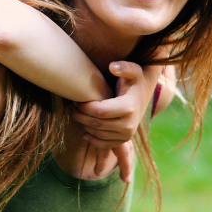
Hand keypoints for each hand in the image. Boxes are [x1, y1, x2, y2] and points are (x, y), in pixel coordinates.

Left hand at [72, 61, 160, 180]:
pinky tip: (84, 130)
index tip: (75, 99)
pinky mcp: (123, 141)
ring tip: (75, 113)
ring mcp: (127, 135)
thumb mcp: (133, 71)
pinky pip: (103, 144)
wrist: (142, 94)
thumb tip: (112, 67)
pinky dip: (91, 139)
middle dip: (79, 115)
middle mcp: (129, 124)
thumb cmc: (133, 80)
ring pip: (97, 134)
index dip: (84, 107)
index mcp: (129, 107)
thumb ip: (124, 67)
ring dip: (83, 124)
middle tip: (69, 106)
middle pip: (96, 123)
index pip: (99, 111)